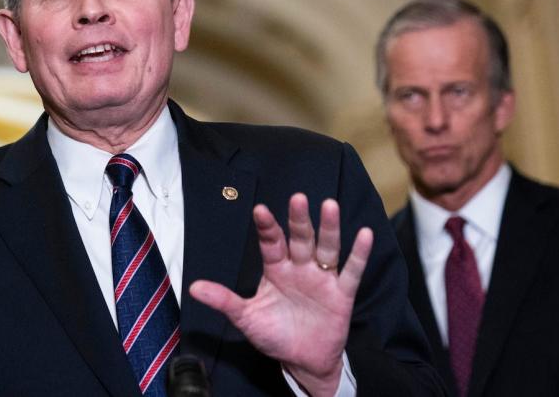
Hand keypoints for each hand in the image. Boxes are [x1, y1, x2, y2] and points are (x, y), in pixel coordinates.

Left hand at [189, 193, 372, 396]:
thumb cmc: (275, 335)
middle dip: (299, 220)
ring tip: (329, 205)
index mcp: (277, 269)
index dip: (267, 227)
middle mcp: (300, 268)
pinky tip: (364, 235)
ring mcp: (322, 278)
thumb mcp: (247, 318)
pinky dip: (359, 254)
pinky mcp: (342, 293)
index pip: (271, 243)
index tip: (260, 210)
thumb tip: (193, 288)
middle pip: (301, 239)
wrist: (303, 360)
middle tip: (298, 198)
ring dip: (329, 228)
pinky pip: (351, 271)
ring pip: (326, 248)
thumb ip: (224, 301)